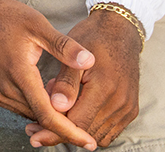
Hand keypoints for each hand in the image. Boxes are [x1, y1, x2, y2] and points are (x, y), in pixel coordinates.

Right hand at [0, 0, 99, 149]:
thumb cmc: (4, 16)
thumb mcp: (37, 25)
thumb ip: (64, 46)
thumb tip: (90, 61)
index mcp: (19, 74)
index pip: (48, 115)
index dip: (70, 131)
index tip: (89, 142)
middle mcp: (6, 90)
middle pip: (41, 119)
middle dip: (65, 122)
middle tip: (86, 119)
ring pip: (32, 115)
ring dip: (50, 114)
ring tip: (68, 100)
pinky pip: (22, 108)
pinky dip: (37, 106)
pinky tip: (48, 94)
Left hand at [25, 9, 140, 148]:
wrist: (121, 29)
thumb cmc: (93, 37)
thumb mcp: (72, 56)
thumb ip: (66, 83)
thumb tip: (56, 107)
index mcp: (105, 88)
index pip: (76, 123)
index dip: (52, 130)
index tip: (33, 133)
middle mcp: (120, 102)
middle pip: (86, 132)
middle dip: (60, 132)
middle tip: (37, 125)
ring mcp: (127, 108)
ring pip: (97, 135)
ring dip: (76, 130)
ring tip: (58, 112)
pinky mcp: (131, 110)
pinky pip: (108, 131)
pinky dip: (91, 128)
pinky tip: (76, 112)